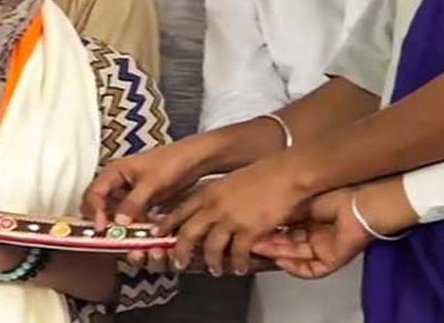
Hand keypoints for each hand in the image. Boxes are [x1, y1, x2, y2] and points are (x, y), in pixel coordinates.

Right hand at [83, 138, 215, 230]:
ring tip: (130, 243)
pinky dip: (134, 229)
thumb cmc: (172, 162)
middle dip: (105, 224)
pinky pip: (131, 220)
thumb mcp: (152, 183)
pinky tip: (142, 239)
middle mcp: (117, 184)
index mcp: (113, 172)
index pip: (93, 194)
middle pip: (99, 208)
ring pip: (115, 216)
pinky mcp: (140, 204)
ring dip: (120, 230)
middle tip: (112, 239)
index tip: (102, 228)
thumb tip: (118, 222)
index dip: (94, 212)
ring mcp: (128, 195)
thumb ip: (133, 202)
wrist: (195, 160)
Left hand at [158, 153, 311, 276]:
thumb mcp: (229, 181)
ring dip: (212, 262)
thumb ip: (215, 196)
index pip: (179, 211)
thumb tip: (208, 210)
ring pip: (211, 248)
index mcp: (208, 192)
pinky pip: (238, 254)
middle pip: (188, 234)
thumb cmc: (262, 174)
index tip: (157, 235)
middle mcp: (214, 206)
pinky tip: (240, 268)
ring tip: (215, 269)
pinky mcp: (249, 230)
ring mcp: (230, 219)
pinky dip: (238, 264)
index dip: (167, 226)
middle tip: (179, 263)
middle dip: (181, 252)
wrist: (286, 173)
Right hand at [251, 188, 369, 278]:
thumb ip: (283, 211)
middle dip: (269, 243)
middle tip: (250, 241)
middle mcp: (317, 232)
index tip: (252, 228)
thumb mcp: (299, 200)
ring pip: (297, 256)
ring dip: (278, 254)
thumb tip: (261, 215)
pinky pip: (311, 270)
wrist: (358, 202)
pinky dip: (295, 268)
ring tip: (260, 250)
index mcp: (311, 215)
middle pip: (288, 243)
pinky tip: (281, 261)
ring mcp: (325, 247)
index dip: (269, 229)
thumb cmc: (334, 193)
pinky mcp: (333, 260)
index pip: (285, 227)